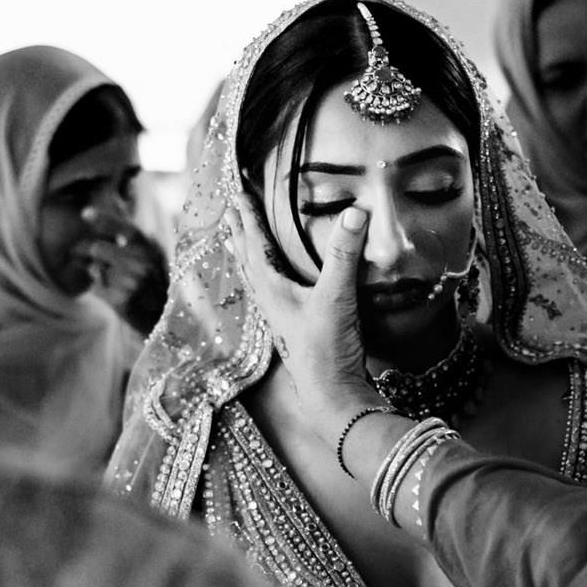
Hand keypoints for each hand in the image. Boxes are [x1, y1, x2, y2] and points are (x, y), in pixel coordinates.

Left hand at [77, 208, 168, 334]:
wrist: (166, 320)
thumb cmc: (156, 287)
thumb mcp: (153, 258)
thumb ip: (132, 243)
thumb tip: (103, 231)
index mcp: (151, 248)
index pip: (125, 228)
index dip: (103, 219)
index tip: (84, 213)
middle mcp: (143, 262)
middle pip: (99, 247)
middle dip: (93, 252)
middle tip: (95, 257)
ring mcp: (132, 281)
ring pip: (95, 267)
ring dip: (98, 272)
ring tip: (115, 281)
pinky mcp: (122, 299)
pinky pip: (96, 285)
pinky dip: (99, 288)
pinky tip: (115, 293)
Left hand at [228, 200, 382, 429]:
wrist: (332, 395)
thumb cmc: (327, 349)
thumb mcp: (337, 297)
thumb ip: (344, 254)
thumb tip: (355, 212)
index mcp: (271, 289)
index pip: (254, 242)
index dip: (248, 215)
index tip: (238, 190)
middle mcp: (270, 301)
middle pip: (247, 257)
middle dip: (240, 230)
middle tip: (231, 208)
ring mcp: (280, 316)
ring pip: (256, 276)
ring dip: (248, 253)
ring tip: (240, 238)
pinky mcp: (294, 328)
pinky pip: (272, 292)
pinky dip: (267, 276)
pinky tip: (275, 281)